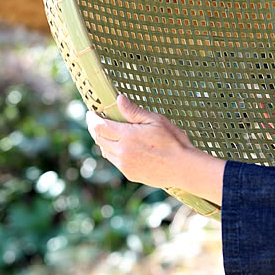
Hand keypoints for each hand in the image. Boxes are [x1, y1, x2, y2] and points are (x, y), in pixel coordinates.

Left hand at [86, 95, 224, 204]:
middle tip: (96, 121)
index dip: (92, 119)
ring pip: (105, 151)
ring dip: (104, 141)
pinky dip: (113, 152)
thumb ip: (134, 111)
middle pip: (99, 139)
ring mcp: (125, 165)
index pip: (99, 126)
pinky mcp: (130, 174)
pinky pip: (115, 161)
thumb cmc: (174, 142)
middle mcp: (122, 152)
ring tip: (108, 133)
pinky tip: (122, 148)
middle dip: (95, 128)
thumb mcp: (156, 120)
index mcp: (126, 136)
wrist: (184, 168)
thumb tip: (119, 99)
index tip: (90, 113)